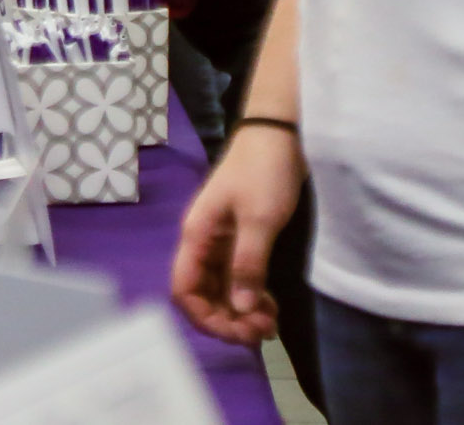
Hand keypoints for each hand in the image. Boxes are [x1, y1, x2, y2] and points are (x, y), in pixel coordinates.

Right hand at [171, 124, 305, 346]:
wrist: (279, 133)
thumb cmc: (264, 171)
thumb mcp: (259, 220)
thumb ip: (247, 266)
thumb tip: (238, 308)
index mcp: (196, 235)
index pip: (184, 289)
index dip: (205, 317)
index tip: (238, 330)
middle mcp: (203, 242)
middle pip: (202, 294)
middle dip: (227, 319)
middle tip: (262, 330)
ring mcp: (221, 240)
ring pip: (220, 289)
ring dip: (240, 310)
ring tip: (269, 322)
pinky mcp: (239, 238)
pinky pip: (236, 277)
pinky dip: (250, 295)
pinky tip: (268, 305)